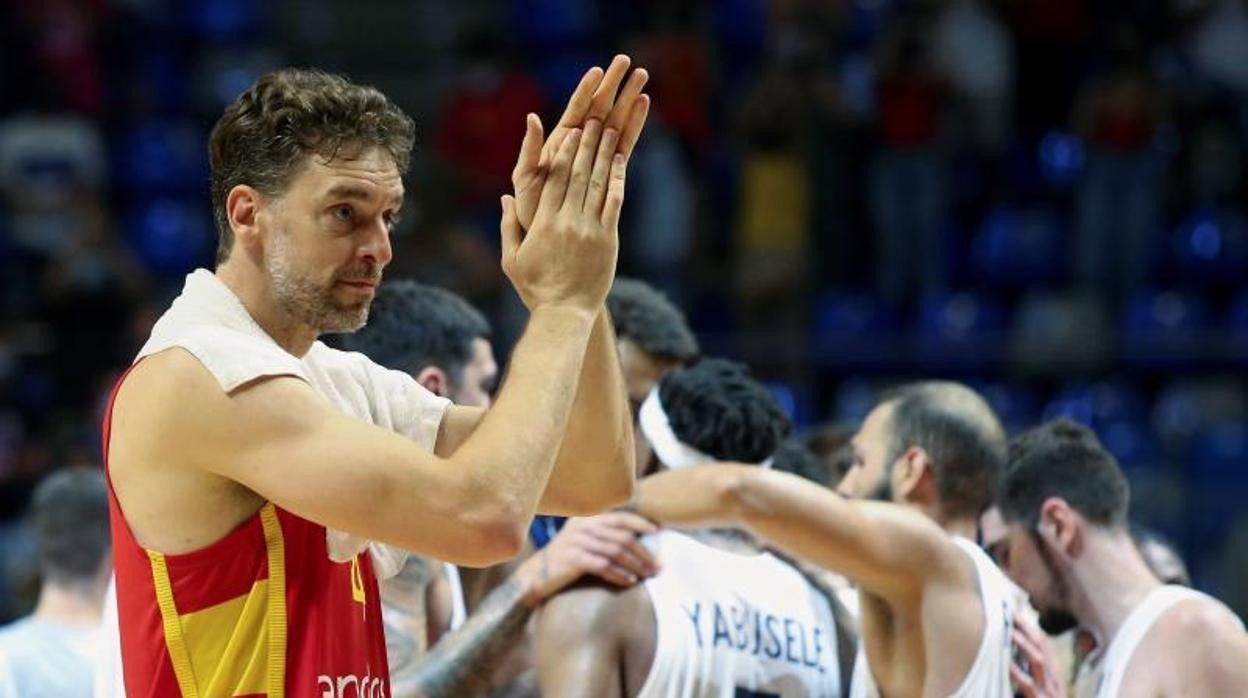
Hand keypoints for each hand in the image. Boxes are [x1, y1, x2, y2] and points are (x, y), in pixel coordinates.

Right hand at [499, 113, 626, 312]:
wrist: (565, 313)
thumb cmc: (536, 288)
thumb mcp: (512, 259)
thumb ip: (508, 227)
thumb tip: (505, 198)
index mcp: (542, 223)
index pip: (552, 180)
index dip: (562, 152)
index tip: (569, 131)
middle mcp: (566, 221)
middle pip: (576, 174)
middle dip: (585, 144)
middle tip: (593, 118)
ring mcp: (589, 229)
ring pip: (596, 184)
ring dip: (603, 154)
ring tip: (609, 130)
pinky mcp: (607, 240)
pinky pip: (613, 204)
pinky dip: (616, 180)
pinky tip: (620, 161)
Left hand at [511, 55, 649, 231]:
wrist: (548, 238)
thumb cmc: (531, 209)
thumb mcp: (525, 177)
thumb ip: (529, 149)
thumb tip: (532, 117)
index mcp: (560, 142)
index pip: (576, 109)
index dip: (587, 89)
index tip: (599, 69)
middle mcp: (580, 145)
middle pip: (600, 108)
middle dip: (614, 85)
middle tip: (629, 62)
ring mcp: (597, 157)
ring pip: (616, 121)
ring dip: (629, 99)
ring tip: (643, 77)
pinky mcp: (611, 171)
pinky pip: (625, 143)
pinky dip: (635, 124)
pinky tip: (645, 106)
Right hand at [517, 511, 660, 604]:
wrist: (537, 574)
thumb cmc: (566, 558)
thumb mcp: (582, 538)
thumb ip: (603, 533)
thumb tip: (638, 539)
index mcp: (587, 518)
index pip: (620, 517)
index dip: (641, 523)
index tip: (658, 532)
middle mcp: (583, 526)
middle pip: (623, 537)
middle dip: (644, 552)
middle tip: (658, 565)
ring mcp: (577, 542)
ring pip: (616, 553)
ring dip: (636, 565)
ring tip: (648, 575)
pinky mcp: (574, 559)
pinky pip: (604, 566)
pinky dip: (620, 574)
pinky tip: (629, 581)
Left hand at [1011, 613, 1067, 697]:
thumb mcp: (1039, 690)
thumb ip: (1030, 675)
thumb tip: (1010, 658)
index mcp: (1053, 675)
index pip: (1044, 645)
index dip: (1030, 627)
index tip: (1014, 612)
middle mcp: (1054, 680)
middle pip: (1043, 647)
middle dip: (1027, 629)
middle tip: (1010, 613)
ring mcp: (1050, 691)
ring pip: (1039, 662)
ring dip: (1023, 645)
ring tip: (1009, 632)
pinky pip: (1030, 686)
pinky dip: (1018, 674)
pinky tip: (1007, 664)